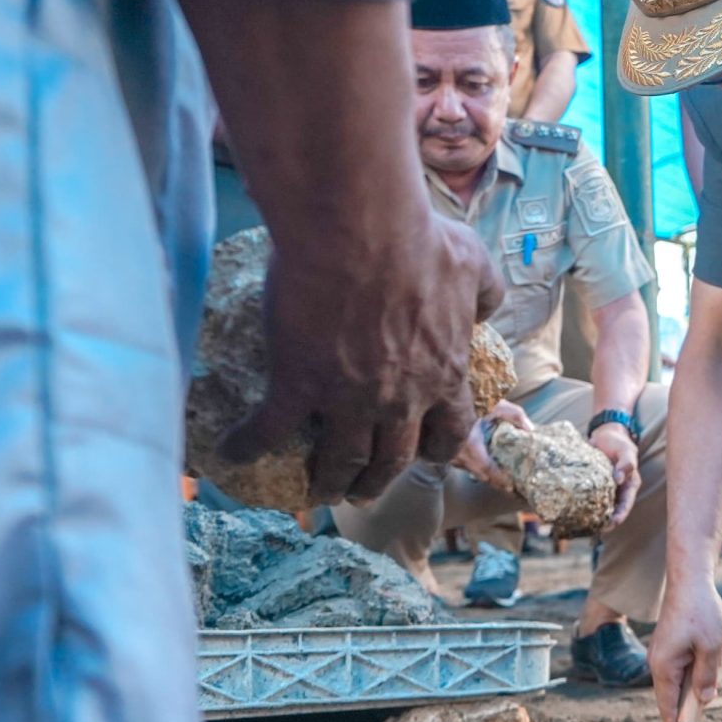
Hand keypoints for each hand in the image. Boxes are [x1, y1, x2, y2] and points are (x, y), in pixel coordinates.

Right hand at [222, 211, 504, 503]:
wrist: (359, 229)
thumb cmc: (418, 240)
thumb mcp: (472, 264)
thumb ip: (485, 295)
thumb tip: (487, 308)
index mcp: (444, 372)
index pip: (450, 431)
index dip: (439, 448)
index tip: (428, 457)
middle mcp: (401, 398)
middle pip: (394, 458)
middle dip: (380, 480)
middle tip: (365, 492)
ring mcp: (349, 397)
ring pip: (342, 458)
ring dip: (331, 480)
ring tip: (321, 492)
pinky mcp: (299, 382)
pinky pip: (271, 428)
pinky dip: (251, 444)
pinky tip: (234, 452)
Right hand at [452, 400, 529, 488]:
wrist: (442, 395)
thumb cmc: (469, 398)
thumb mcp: (494, 403)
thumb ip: (514, 415)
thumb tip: (530, 429)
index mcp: (469, 444)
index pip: (487, 469)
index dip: (499, 479)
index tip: (511, 487)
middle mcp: (457, 453)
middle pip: (480, 474)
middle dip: (495, 481)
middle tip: (510, 487)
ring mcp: (449, 453)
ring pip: (471, 469)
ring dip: (485, 474)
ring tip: (501, 478)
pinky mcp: (445, 450)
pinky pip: (463, 463)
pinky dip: (476, 466)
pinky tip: (486, 464)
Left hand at [590, 419, 640, 525]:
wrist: (603, 435)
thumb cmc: (618, 442)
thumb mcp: (625, 450)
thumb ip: (626, 463)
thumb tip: (619, 479)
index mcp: (629, 485)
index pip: (626, 505)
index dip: (620, 516)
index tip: (611, 524)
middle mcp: (617, 490)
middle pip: (613, 510)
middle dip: (605, 522)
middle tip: (593, 529)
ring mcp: (605, 489)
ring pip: (600, 507)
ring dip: (593, 516)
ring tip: (582, 525)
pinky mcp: (592, 486)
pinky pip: (588, 499)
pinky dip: (583, 506)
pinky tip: (573, 512)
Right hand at [647, 579, 721, 721]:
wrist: (690, 581)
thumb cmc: (701, 613)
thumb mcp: (711, 648)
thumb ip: (707, 677)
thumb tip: (705, 700)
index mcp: (664, 667)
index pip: (667, 705)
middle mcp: (659, 663)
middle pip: (677, 694)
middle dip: (697, 692)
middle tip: (712, 672)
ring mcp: (664, 654)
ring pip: (685, 678)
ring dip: (703, 671)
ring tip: (712, 649)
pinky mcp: (670, 646)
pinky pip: (687, 665)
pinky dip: (701, 660)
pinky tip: (711, 643)